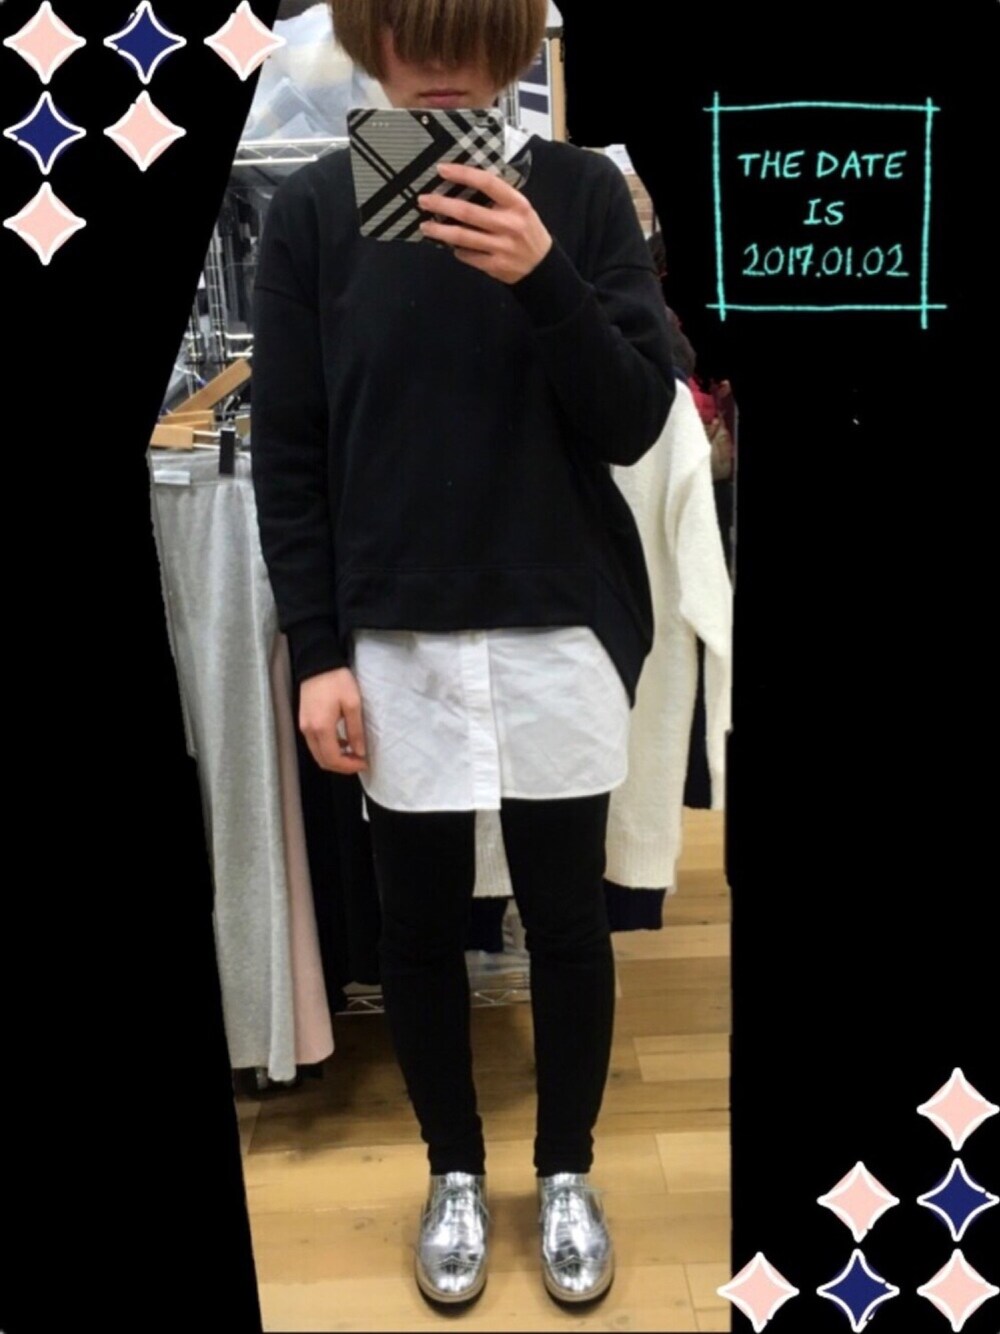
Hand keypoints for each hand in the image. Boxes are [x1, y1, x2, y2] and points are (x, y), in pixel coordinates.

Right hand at [299, 667, 368, 774]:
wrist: (318, 663)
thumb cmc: (337, 681)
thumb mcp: (353, 704)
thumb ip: (355, 730)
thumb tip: (359, 752)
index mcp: (322, 728)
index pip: (333, 759)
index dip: (349, 766)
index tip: (363, 763)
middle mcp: (309, 731)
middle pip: (323, 761)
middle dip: (342, 766)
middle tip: (359, 761)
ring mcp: (304, 727)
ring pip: (317, 754)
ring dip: (334, 758)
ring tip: (352, 753)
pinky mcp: (303, 721)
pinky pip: (314, 744)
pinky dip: (327, 749)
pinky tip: (341, 742)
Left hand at [417, 162, 551, 283]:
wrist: (542, 266)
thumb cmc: (527, 232)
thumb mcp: (521, 209)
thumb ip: (498, 199)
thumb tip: (464, 187)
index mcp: (517, 204)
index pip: (487, 183)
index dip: (463, 174)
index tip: (442, 169)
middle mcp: (509, 224)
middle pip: (467, 212)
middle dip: (441, 205)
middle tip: (424, 200)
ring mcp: (501, 247)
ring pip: (462, 237)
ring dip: (440, 232)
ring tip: (425, 226)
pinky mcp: (495, 265)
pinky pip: (468, 256)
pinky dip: (456, 250)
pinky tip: (450, 246)